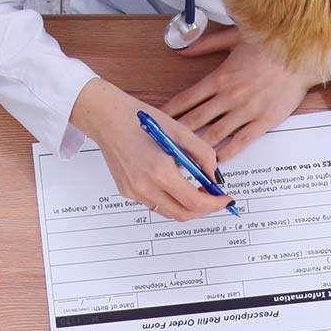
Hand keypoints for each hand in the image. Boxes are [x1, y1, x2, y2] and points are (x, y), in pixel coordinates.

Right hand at [69, 78, 231, 222]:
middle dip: (204, 209)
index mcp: (160, 171)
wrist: (105, 116)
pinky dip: (170, 200)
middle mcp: (144, 187)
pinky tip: (173, 184)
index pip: (196, 202)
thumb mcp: (180, 131)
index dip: (215, 204)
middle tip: (213, 197)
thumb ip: (203, 155)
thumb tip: (215, 177)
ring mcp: (133, 192)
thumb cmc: (140, 119)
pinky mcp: (126, 191)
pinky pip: (155, 204)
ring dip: (187, 206)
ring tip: (195, 190)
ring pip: (170, 212)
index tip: (225, 199)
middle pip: (184, 214)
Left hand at [164, 26, 318, 160]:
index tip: (158, 121)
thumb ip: (203, 45)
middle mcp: (229, 97)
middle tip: (165, 146)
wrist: (299, 54)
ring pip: (216, 134)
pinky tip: (217, 161)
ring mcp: (246, 111)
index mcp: (219, 77)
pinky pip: (241, 141)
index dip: (170, 112)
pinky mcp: (263, 121)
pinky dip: (227, 153)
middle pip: (196, 120)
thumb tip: (180, 50)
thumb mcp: (231, 37)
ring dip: (199, 148)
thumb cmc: (267, 44)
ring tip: (187, 158)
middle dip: (178, 134)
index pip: (186, 99)